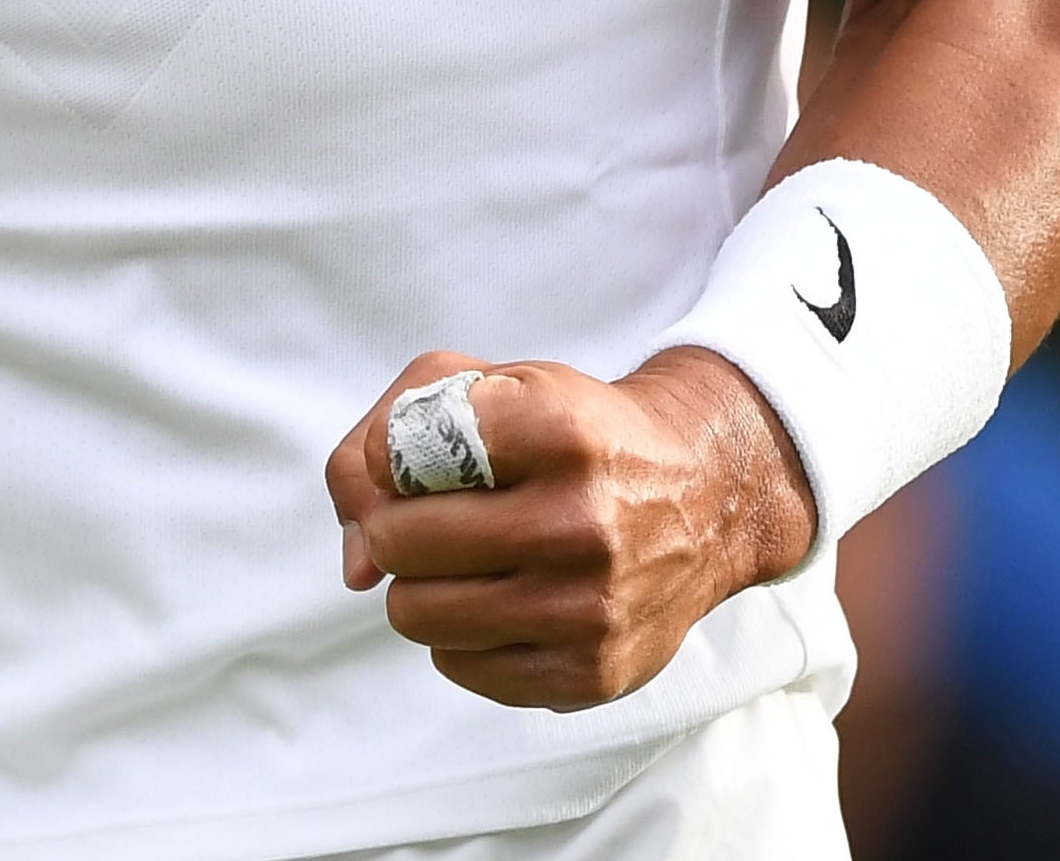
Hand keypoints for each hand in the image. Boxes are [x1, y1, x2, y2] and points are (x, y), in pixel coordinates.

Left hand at [323, 347, 814, 711]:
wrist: (706, 497)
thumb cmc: (577, 434)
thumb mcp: (496, 384)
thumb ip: (389, 432)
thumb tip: (352, 563)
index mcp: (560, 431)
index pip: (403, 449)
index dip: (388, 456)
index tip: (416, 459)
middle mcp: (583, 523)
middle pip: (398, 544)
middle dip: (395, 528)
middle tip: (432, 520)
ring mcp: (591, 608)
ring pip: (416, 615)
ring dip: (422, 586)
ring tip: (469, 562)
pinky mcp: (593, 674)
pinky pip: (460, 667)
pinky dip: (463, 635)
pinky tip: (506, 600)